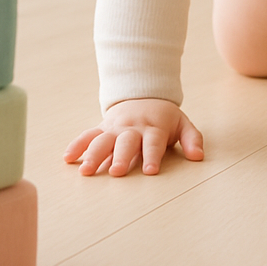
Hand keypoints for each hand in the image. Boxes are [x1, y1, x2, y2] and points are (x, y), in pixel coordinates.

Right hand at [64, 98, 203, 176]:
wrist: (143, 93)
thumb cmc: (164, 118)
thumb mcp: (182, 123)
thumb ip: (192, 139)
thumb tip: (198, 156)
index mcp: (153, 127)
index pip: (153, 143)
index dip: (152, 156)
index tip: (150, 171)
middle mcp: (132, 128)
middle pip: (125, 142)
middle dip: (120, 156)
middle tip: (116, 172)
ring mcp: (115, 127)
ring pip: (103, 140)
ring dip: (94, 154)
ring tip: (86, 171)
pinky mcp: (102, 128)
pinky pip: (88, 135)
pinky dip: (77, 145)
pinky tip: (68, 158)